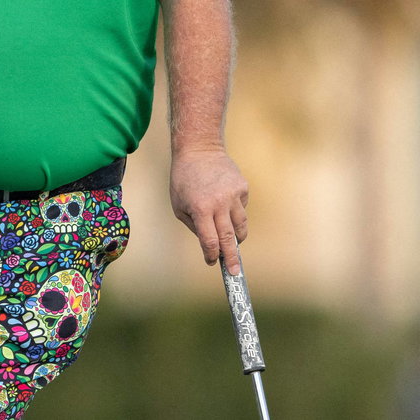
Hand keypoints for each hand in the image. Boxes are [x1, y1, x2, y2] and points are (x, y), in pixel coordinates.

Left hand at [169, 146, 248, 272]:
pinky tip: (224, 203)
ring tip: (232, 242)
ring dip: (237, 238)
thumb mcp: (178, 204)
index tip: (212, 262)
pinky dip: (235, 212)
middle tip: (235, 272)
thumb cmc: (183, 179)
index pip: (210, 240)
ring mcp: (234, 195)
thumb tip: (210, 243)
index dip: (211, 255)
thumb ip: (194, 226)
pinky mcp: (243, 188)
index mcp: (200, 208)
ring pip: (241, 225)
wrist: (199, 150)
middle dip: (232, 257)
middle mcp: (220, 203)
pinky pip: (241, 208)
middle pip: (229, 238)